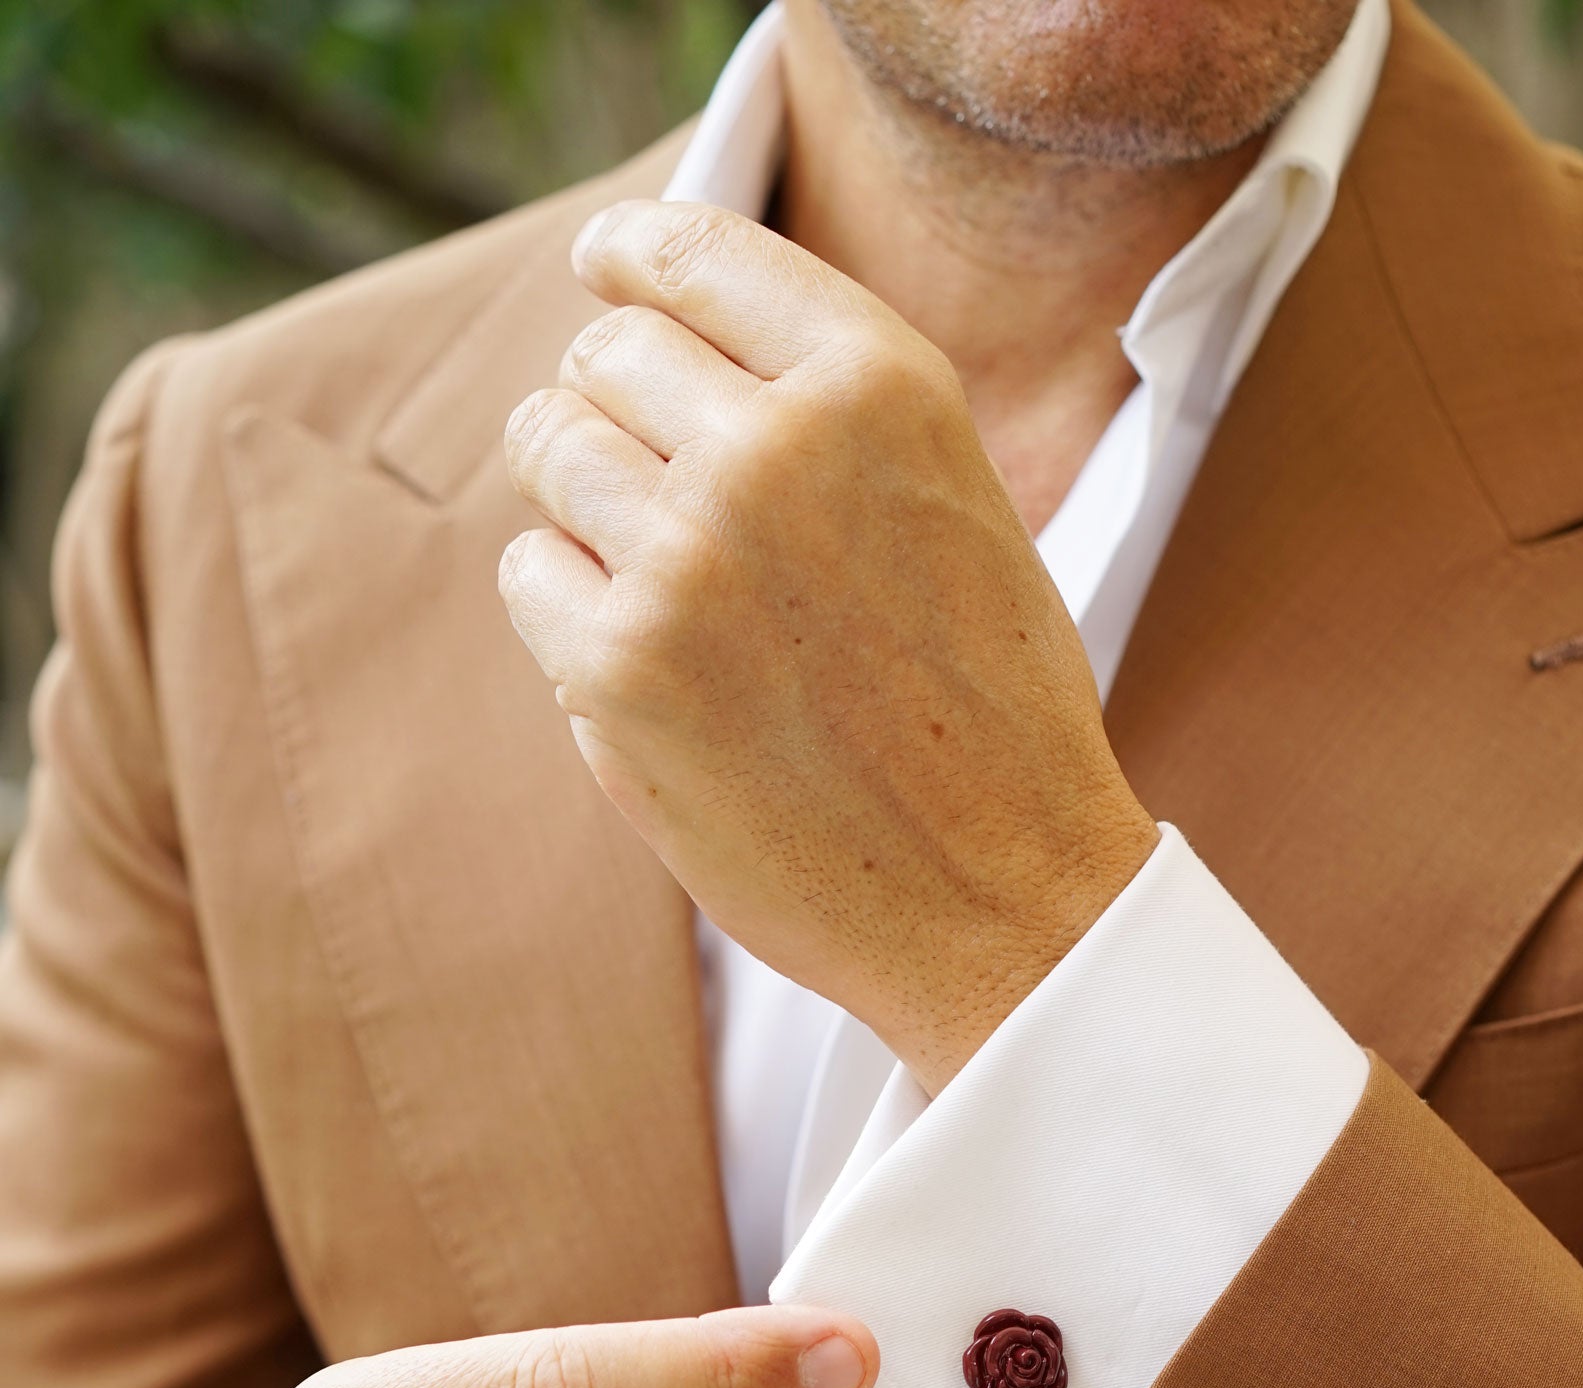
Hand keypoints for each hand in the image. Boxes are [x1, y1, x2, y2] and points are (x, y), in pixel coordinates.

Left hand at [498, 200, 1157, 1094]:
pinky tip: (652, 668)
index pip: (696, 250)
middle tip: (655, 488)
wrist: (1006, 898)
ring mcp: (688, 555)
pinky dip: (568, 613)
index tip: (603, 269)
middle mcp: (777, 447)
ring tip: (663, 584)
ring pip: (549, 448)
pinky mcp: (622, 667)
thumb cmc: (988, 714)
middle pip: (606, 353)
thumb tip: (664, 329)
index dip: (629, 256)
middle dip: (612, 406)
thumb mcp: (954, 501)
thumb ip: (832, 406)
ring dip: (580, 503)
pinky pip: (530, 573)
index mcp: (881, 385)